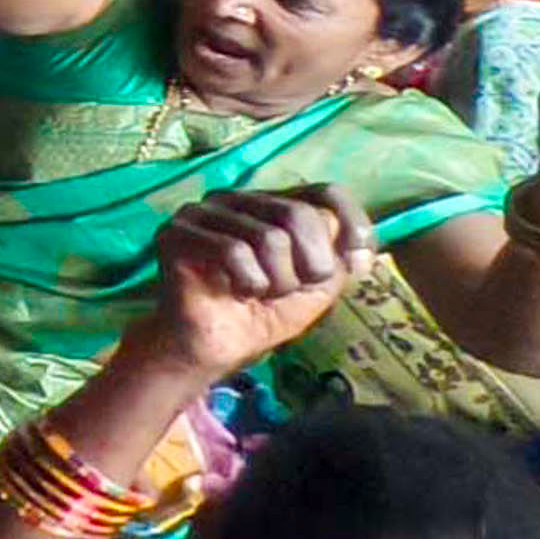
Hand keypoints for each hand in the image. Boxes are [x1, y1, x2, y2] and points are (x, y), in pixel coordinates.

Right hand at [140, 186, 368, 376]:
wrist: (215, 346)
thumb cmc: (265, 313)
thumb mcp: (316, 287)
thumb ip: (338, 260)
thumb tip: (361, 250)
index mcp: (275, 205)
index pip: (326, 192)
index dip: (352, 224)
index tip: (358, 263)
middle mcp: (240, 199)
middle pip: (300, 214)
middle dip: (308, 266)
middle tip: (290, 290)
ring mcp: (205, 212)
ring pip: (269, 237)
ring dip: (276, 281)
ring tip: (259, 293)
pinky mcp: (178, 233)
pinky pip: (232, 251)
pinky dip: (247, 281)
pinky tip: (236, 292)